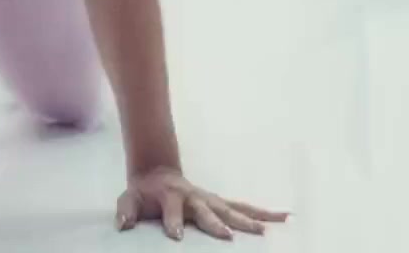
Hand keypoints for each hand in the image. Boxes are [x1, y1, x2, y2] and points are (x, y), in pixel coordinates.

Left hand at [116, 167, 286, 241]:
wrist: (158, 172)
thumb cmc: (144, 191)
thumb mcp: (129, 198)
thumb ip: (126, 211)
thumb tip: (123, 225)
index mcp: (171, 196)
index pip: (172, 210)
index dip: (173, 222)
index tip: (177, 236)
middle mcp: (195, 197)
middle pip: (208, 211)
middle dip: (217, 223)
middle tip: (228, 236)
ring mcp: (211, 199)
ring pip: (234, 209)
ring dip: (250, 219)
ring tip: (268, 231)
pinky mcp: (221, 202)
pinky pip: (245, 207)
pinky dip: (265, 212)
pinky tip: (286, 217)